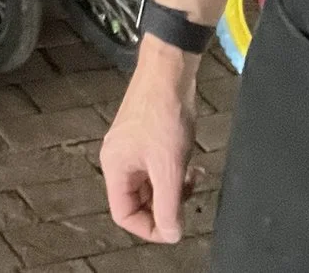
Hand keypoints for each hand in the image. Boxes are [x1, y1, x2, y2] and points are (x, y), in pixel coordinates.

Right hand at [100, 41, 198, 243]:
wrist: (168, 74)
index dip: (149, 228)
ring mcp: (132, 149)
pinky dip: (174, 173)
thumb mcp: (169, 168)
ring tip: (192, 176)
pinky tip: (190, 164)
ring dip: (174, 188)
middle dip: (166, 204)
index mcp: (116, 168)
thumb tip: (171, 234)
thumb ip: (168, 206)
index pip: (124, 215)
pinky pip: (157, 169)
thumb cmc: (162, 114)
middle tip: (188, 196)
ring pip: (151, 185)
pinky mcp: (145, 139)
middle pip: (139, 202)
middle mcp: (119, 160)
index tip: (174, 227)